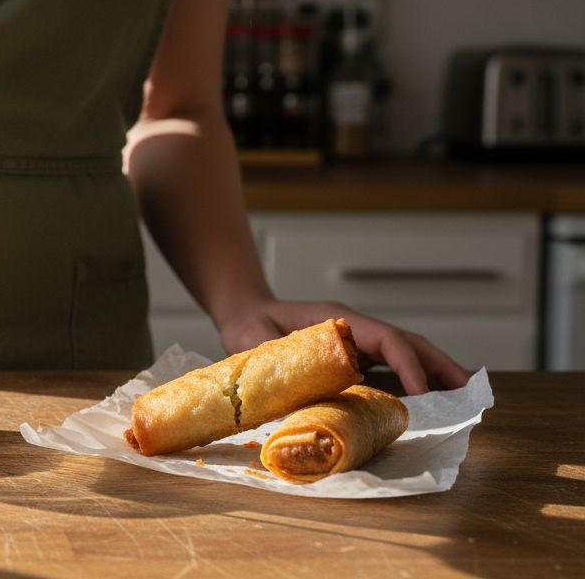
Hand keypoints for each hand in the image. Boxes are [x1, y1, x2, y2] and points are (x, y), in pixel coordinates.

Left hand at [217, 299, 470, 394]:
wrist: (244, 314)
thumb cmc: (248, 328)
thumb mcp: (257, 343)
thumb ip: (278, 366)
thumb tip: (298, 400)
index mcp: (336, 320)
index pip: (385, 338)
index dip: (407, 364)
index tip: (423, 391)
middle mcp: (354, 328)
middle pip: (406, 342)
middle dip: (439, 365)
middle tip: (469, 391)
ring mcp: (356, 340)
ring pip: (404, 354)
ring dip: (433, 373)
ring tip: (461, 398)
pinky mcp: (354, 355)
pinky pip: (389, 366)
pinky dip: (412, 381)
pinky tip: (428, 400)